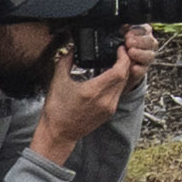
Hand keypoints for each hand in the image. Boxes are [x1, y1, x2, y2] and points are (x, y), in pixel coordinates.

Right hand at [28, 38, 142, 169]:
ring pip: (124, 85)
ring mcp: (109, 108)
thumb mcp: (58, 81)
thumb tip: (73, 48)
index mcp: (93, 91)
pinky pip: (119, 93)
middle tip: (119, 52)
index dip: (123, 58)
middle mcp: (105, 101)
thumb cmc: (56, 110)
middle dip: (125, 62)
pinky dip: (118, 83)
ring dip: (123, 73)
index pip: (119, 71)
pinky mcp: (109, 113)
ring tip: (115, 62)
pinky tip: (109, 77)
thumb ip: (66, 61)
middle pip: (125, 77)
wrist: (59, 133)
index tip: (120, 49)